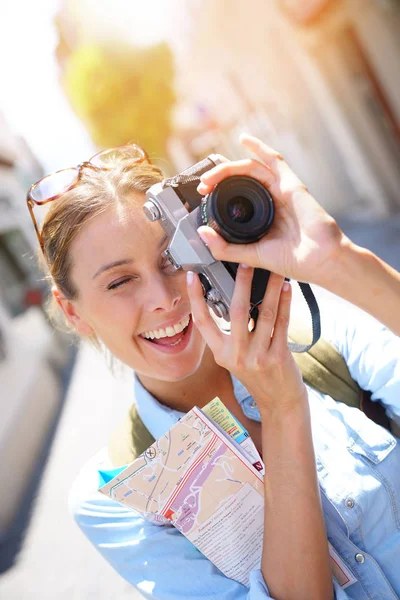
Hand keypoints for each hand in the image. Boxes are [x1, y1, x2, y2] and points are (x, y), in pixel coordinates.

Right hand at [186, 268, 306, 415]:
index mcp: (220, 353)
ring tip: (274, 270)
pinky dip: (285, 303)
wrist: (279, 401)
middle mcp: (235, 355)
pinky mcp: (278, 356)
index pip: (202, 322)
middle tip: (244, 262)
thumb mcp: (236, 357)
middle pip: (236, 312)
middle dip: (241, 284)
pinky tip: (287, 289)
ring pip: (264, 314)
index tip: (193, 276)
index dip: (196, 298)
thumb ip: (233, 333)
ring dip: (270, 289)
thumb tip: (235, 298)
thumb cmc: (257, 374)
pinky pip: (281, 323)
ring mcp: (257, 357)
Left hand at [197, 133, 344, 286]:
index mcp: (262, 217)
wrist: (321, 260)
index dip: (218, 192)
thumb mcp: (251, 257)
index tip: (203, 197)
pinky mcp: (291, 184)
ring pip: (250, 169)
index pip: (236, 197)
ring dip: (228, 168)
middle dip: (218, 178)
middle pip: (240, 180)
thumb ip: (225, 248)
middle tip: (203, 185)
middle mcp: (271, 201)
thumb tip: (202, 233)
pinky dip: (259, 147)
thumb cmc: (295, 261)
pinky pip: (274, 160)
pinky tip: (244, 139)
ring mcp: (281, 191)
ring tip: (211, 175)